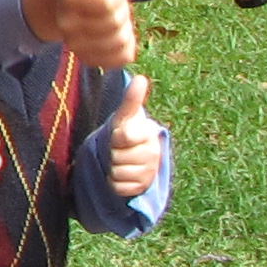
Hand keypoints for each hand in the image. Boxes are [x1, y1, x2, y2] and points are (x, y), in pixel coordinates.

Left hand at [105, 72, 164, 197]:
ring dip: (113, 168)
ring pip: (117, 172)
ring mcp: (150, 171)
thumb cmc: (128, 132)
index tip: (119, 135)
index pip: (123, 137)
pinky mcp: (142, 187)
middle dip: (113, 153)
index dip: (116, 137)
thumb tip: (140, 78)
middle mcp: (153, 153)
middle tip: (119, 149)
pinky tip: (122, 175)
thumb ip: (132, 100)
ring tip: (121, 161)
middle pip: (117, 157)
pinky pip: (119, 187)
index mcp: (149, 133)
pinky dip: (115, 183)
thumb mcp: (126, 116)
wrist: (134, 156)